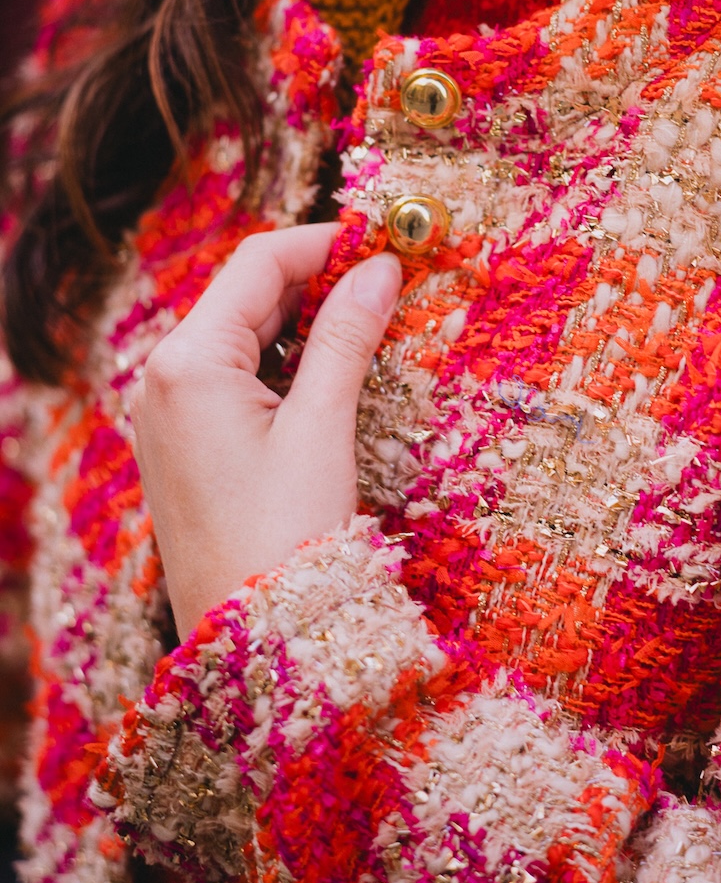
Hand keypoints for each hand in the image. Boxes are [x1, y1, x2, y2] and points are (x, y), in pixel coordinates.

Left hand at [130, 225, 401, 638]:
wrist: (248, 639)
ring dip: (307, 321)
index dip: (325, 243)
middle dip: (320, 281)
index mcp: (188, 362)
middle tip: (393, 281)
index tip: (386, 244)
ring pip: (245, 335)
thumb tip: (381, 269)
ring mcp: (169, 412)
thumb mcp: (321, 427)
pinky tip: (334, 371)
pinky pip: (235, 376)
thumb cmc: (282, 536)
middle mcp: (165, 377)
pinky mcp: (185, 443)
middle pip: (248, 295)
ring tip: (374, 323)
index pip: (258, 263)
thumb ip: (348, 338)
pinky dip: (285, 361)